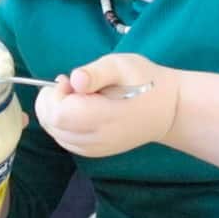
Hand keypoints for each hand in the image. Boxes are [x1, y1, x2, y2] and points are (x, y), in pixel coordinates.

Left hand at [34, 53, 178, 157]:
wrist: (167, 110)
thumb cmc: (145, 81)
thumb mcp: (123, 65)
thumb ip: (96, 72)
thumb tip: (75, 80)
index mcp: (104, 117)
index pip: (59, 114)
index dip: (55, 95)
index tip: (68, 81)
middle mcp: (96, 139)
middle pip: (52, 125)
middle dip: (51, 102)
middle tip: (69, 85)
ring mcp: (95, 150)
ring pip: (55, 134)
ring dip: (55, 112)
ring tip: (75, 95)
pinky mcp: (94, 152)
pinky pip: (64, 140)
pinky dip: (61, 124)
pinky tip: (76, 109)